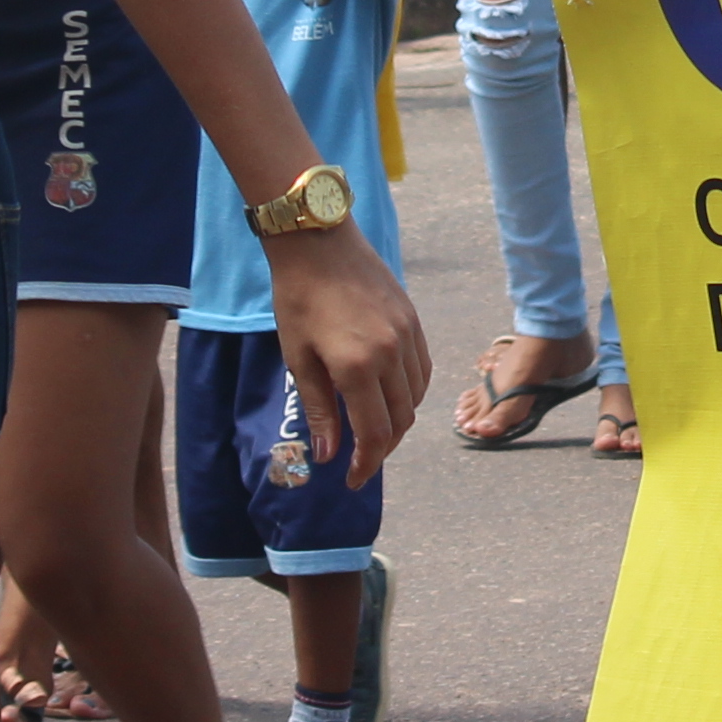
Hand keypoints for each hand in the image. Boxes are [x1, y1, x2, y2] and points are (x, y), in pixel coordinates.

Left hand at [254, 226, 428, 482]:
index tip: (352, 480)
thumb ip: (319, 408)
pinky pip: (422, 370)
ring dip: (398, 421)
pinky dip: (410, 392)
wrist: (319, 240)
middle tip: (360, 459)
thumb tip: (327, 454)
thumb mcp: (298, 357)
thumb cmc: (298, 298)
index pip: (374, 434)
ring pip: (416, 397)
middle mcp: (391, 354)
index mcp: (357, 367)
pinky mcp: (414, 320)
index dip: (366, 465)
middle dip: (382, 449)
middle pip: (401, 421)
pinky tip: (390, 396)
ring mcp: (408, 335)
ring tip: (373, 428)